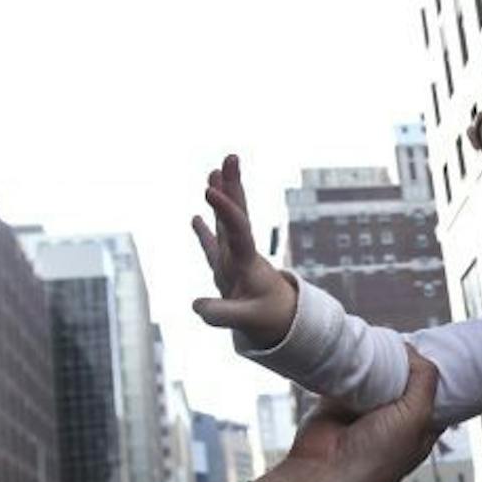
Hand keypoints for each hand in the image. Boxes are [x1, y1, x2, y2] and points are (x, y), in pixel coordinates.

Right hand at [191, 154, 299, 345]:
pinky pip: (214, 247)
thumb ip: (222, 315)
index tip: (209, 190)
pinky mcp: (228, 270)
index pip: (237, 230)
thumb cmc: (271, 320)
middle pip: (237, 215)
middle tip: (230, 157)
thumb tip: (196, 306)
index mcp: (249, 263)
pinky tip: (195, 216)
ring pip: (226, 223)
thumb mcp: (248, 321)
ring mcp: (234, 260)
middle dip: (233, 186)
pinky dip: (206, 232)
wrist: (285, 324)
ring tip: (214, 172)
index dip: (224, 210)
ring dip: (222, 198)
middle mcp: (242, 255)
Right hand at [251, 351, 442, 481]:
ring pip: (377, 375)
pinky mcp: (340, 402)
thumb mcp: (417, 417)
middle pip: (404, 380)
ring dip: (376, 362)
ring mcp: (366, 411)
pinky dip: (351, 365)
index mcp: (419, 429)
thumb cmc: (375, 459)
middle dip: (403, 363)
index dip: (432, 373)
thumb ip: (424, 382)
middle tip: (401, 342)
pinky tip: (355, 356)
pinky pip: (349, 375)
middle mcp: (394, 420)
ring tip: (377, 345)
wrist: (325, 472)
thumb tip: (415, 352)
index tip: (432, 349)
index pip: (433, 394)